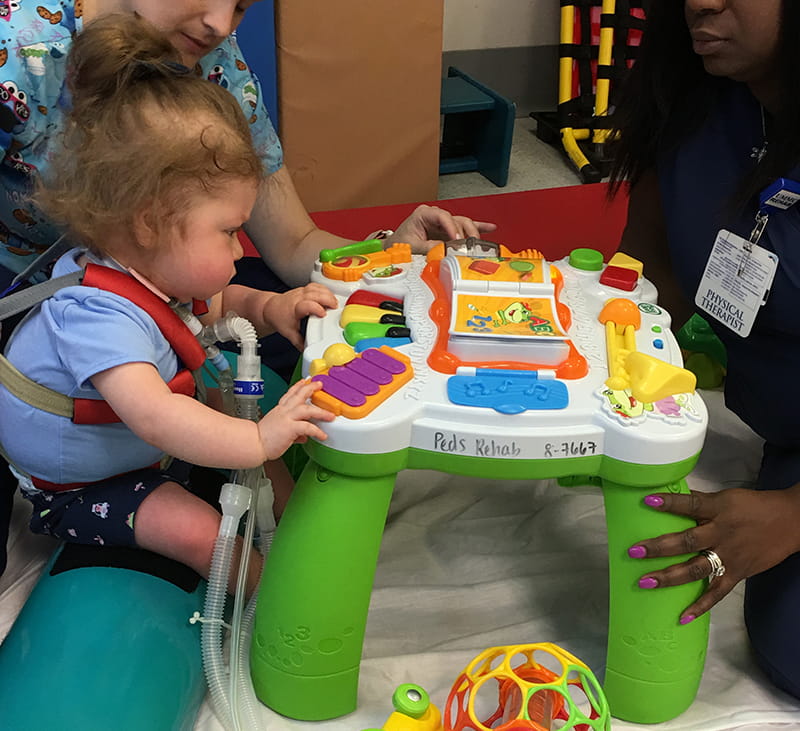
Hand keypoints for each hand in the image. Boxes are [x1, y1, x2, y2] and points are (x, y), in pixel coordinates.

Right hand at [256, 379, 334, 460]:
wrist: (252, 444)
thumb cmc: (262, 439)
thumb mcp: (279, 432)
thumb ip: (293, 433)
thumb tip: (303, 437)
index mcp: (280, 410)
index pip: (290, 394)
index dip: (298, 386)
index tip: (304, 381)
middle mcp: (283, 411)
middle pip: (299, 395)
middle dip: (310, 388)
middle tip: (319, 384)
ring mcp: (286, 418)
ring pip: (307, 409)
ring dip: (320, 411)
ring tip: (330, 415)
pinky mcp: (290, 428)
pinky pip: (307, 427)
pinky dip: (317, 431)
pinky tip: (322, 436)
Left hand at [261, 283, 336, 348]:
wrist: (270, 308)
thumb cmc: (279, 318)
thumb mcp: (288, 332)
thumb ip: (299, 342)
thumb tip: (306, 349)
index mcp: (295, 309)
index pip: (307, 305)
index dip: (317, 309)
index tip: (323, 314)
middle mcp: (298, 298)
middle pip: (315, 294)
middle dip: (327, 299)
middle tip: (335, 307)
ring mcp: (301, 292)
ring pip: (317, 288)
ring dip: (328, 294)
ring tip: (334, 302)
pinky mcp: (304, 289)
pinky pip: (316, 286)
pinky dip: (325, 289)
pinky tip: (329, 295)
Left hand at [389, 204, 496, 253]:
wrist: (395, 247)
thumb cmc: (401, 243)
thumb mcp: (412, 246)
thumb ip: (429, 247)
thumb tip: (444, 250)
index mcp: (424, 214)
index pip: (443, 216)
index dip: (452, 228)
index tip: (456, 240)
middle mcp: (436, 216)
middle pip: (457, 220)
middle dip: (465, 232)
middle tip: (470, 245)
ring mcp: (443, 223)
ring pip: (463, 223)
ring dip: (474, 232)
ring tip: (481, 242)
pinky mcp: (448, 230)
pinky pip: (465, 228)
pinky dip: (477, 227)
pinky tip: (490, 228)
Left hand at [629, 486, 799, 621]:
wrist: (791, 522)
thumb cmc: (752, 507)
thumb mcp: (726, 498)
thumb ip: (699, 501)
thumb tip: (668, 497)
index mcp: (718, 511)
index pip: (690, 505)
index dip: (670, 503)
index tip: (648, 501)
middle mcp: (721, 534)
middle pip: (687, 542)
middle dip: (659, 547)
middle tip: (633, 552)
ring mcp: (729, 557)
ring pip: (696, 569)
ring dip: (669, 577)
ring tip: (645, 582)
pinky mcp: (738, 574)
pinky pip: (717, 593)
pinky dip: (701, 606)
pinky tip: (682, 617)